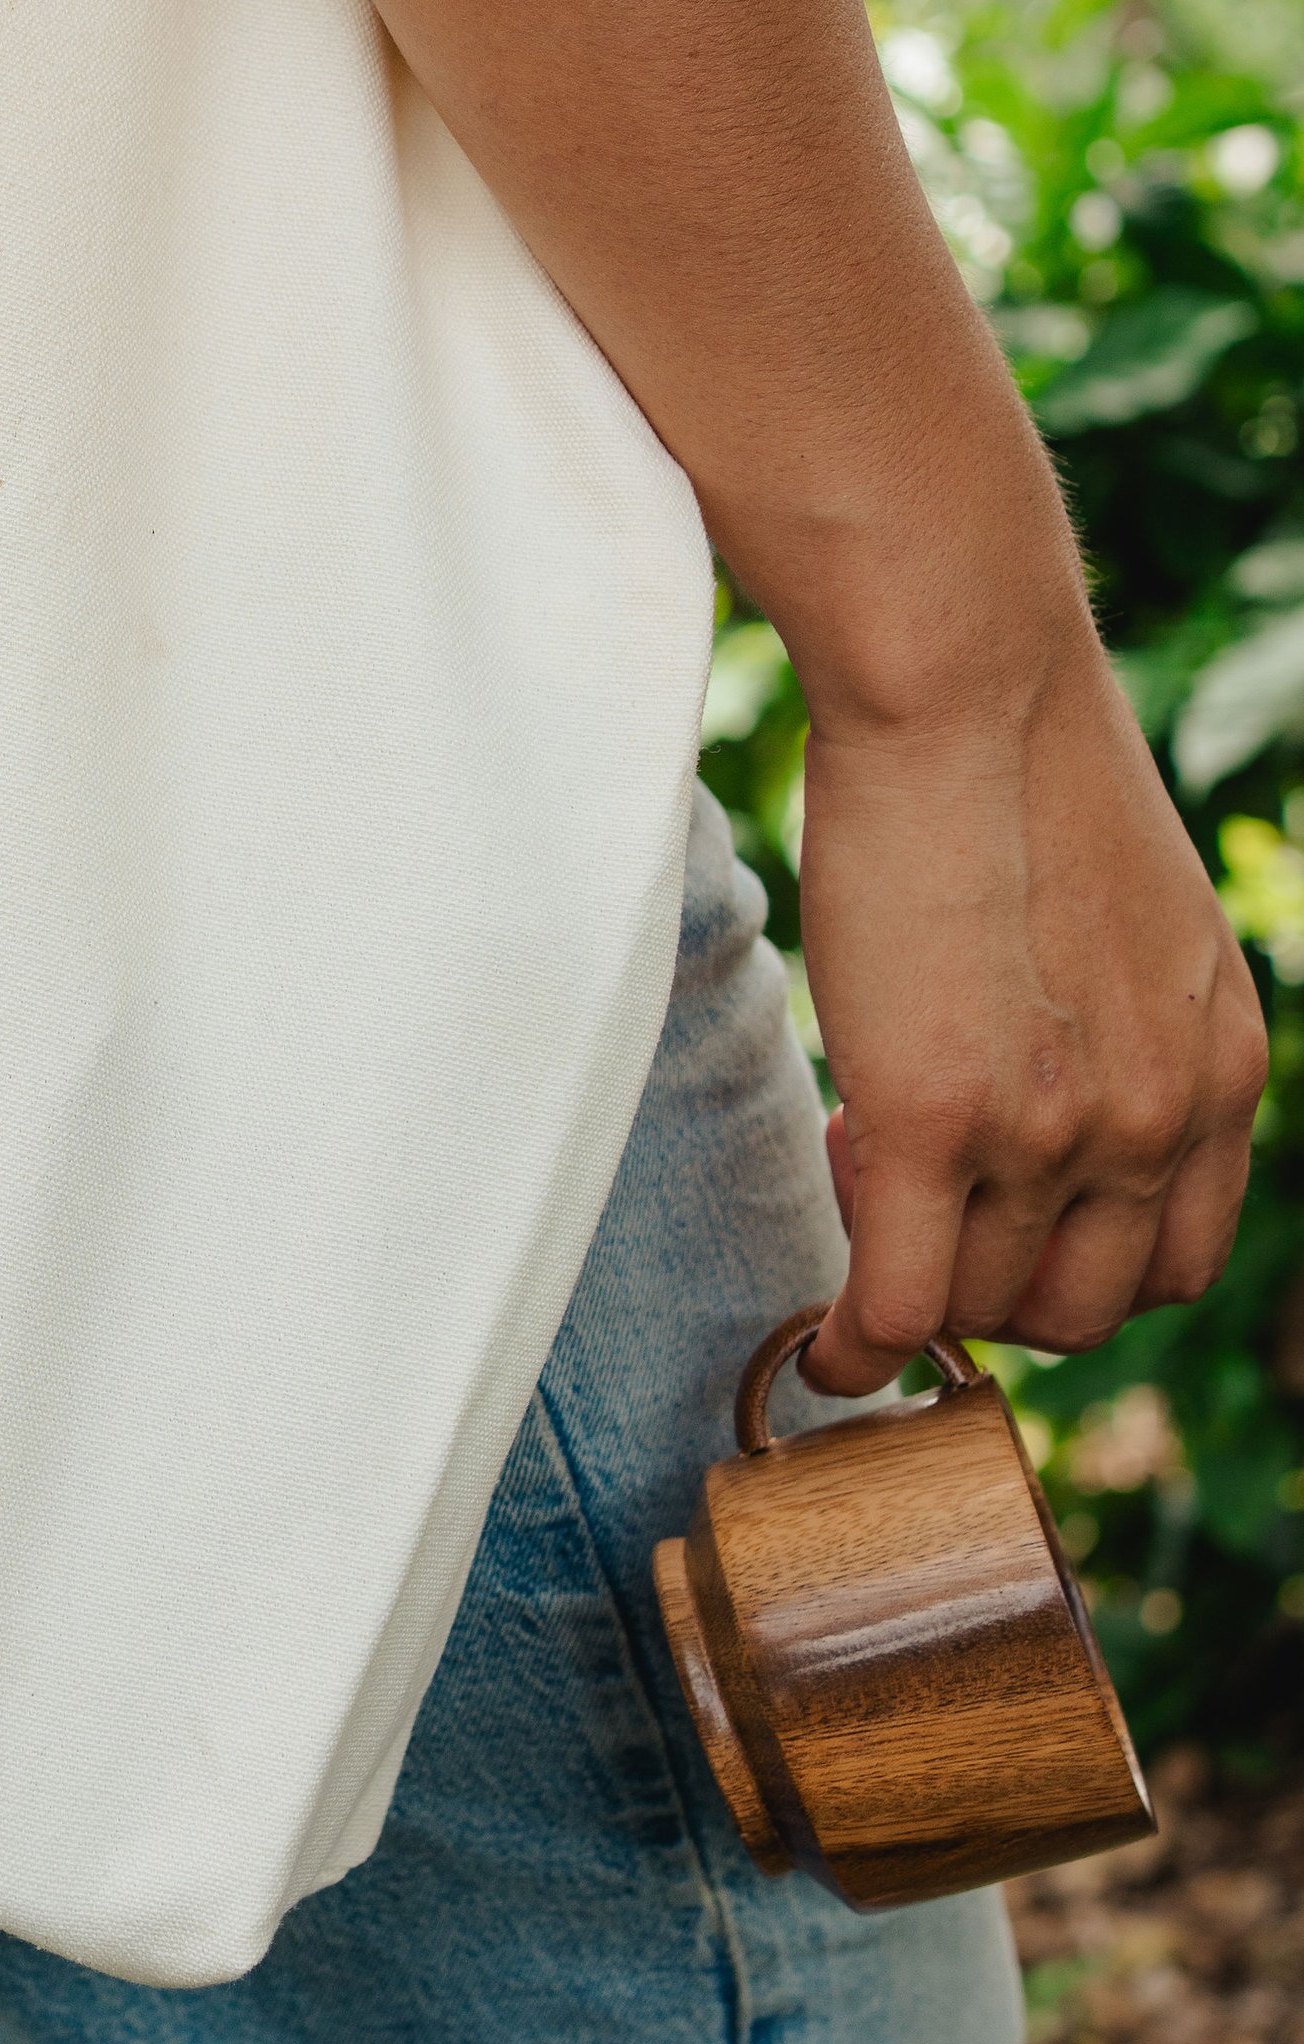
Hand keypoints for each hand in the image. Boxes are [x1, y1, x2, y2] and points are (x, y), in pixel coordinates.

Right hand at [794, 653, 1266, 1396]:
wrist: (967, 690)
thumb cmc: (1022, 775)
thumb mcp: (1143, 930)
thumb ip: (1130, 1038)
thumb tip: (1053, 1099)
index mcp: (1222, 1071)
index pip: (1177, 1267)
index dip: (1076, 1271)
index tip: (1002, 1223)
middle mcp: (1159, 1118)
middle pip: (1081, 1308)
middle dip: (991, 1288)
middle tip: (915, 1201)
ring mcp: (1049, 1129)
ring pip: (978, 1306)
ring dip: (910, 1282)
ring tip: (858, 1181)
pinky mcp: (933, 1119)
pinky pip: (895, 1304)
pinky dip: (855, 1351)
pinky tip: (822, 1353)